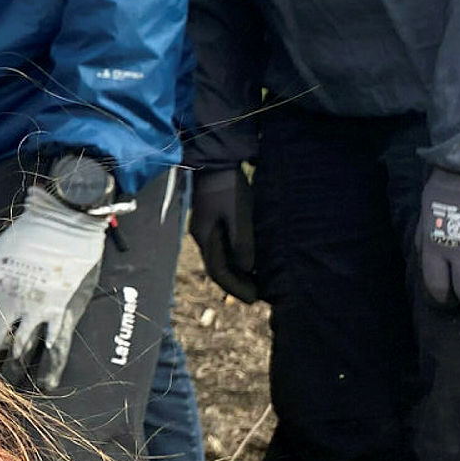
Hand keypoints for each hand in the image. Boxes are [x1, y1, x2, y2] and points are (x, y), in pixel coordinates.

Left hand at [0, 186, 109, 388]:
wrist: (62, 225)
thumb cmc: (23, 237)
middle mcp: (10, 306)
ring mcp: (37, 312)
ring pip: (23, 350)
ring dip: (15, 368)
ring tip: (10, 382)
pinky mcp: (62, 314)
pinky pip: (55, 348)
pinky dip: (50, 368)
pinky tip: (44, 384)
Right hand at [189, 163, 259, 303]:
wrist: (214, 160)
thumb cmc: (228, 186)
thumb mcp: (238, 213)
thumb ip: (241, 242)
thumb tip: (246, 269)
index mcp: (206, 237)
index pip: (218, 272)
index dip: (236, 288)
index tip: (254, 299)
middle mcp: (202, 236)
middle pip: (217, 268)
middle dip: (236, 285)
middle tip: (256, 297)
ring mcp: (205, 228)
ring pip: (219, 259)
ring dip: (236, 273)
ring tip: (255, 282)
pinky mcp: (212, 219)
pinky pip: (222, 248)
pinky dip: (235, 259)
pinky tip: (248, 259)